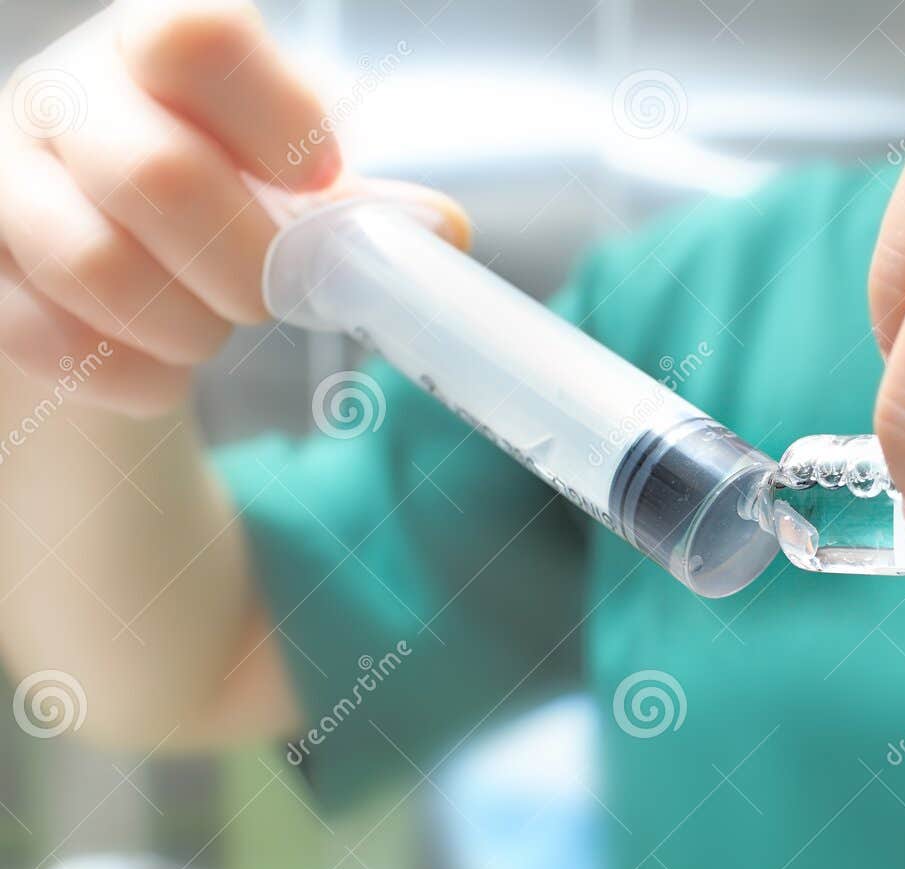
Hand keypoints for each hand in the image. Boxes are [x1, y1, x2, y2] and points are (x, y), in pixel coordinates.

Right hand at [0, 0, 466, 414]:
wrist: (92, 264)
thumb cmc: (209, 208)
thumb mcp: (283, 192)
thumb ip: (356, 211)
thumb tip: (442, 235)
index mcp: (156, 48)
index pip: (199, 37)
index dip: (274, 118)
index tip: (319, 179)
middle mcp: (64, 94)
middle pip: (159, 174)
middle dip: (243, 267)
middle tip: (266, 296)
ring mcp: (1, 176)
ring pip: (97, 265)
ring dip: (186, 329)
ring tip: (208, 330)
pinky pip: (51, 340)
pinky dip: (132, 377)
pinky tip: (155, 365)